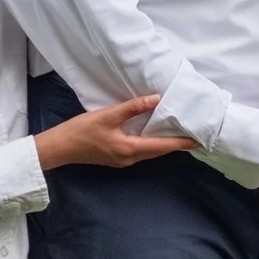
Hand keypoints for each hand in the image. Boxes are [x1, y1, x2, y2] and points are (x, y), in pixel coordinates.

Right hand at [35, 94, 195, 169]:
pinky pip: (139, 151)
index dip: (181, 143)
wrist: (59, 147)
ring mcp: (122, 160)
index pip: (162, 147)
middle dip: (176, 144)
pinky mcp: (115, 157)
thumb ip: (132, 107)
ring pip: (149, 152)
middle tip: (193, 135)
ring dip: (163, 144)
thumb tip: (156, 99)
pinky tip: (153, 135)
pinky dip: (150, 144)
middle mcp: (129, 158)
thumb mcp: (108, 115)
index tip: (198, 141)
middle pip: (158, 152)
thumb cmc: (82, 131)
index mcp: (129, 149)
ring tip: (178, 134)